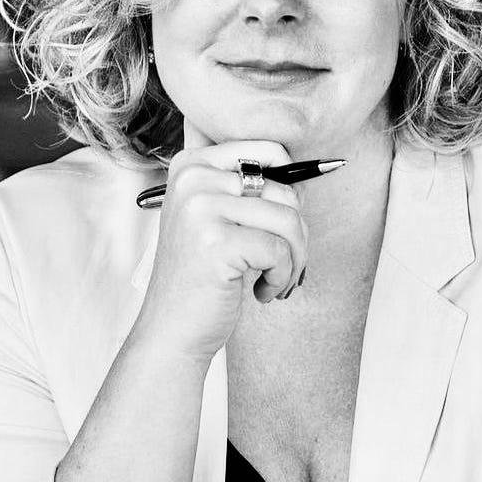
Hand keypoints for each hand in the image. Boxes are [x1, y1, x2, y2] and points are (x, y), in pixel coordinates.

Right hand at [134, 125, 308, 365]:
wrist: (172, 330)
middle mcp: (193, 179)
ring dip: (295, 259)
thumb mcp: (216, 217)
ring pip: (288, 219)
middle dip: (298, 233)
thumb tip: (308, 168)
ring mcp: (201, 208)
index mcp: (192, 165)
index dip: (292, 186)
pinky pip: (279, 250)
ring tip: (277, 279)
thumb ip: (249, 187)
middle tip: (285, 263)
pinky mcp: (216, 241)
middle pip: (285, 189)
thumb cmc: (204, 275)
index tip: (286, 222)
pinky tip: (263, 292)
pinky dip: (282, 276)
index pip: (269, 151)